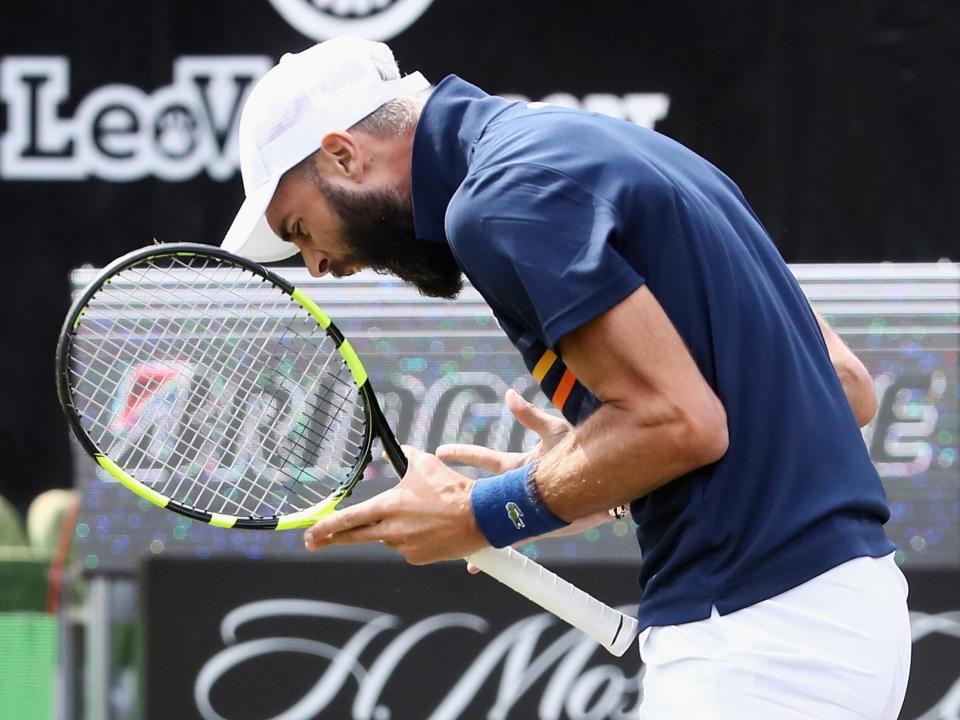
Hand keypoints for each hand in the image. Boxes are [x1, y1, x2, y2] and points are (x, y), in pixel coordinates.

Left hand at [302, 445, 486, 564]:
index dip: (326, 526)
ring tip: (418, 517)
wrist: (480, 516)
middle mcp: (392, 529)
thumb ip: (403, 458)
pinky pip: (406, 548)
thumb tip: (391, 452)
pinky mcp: (418, 557)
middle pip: (354, 536)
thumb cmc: (452, 488)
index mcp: (390, 506)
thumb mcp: (425, 464)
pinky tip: (428, 528)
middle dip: (331, 539)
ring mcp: (405, 546)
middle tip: (313, 542)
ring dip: (392, 530)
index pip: (350, 519)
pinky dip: (411, 539)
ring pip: (387, 538)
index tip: (310, 533)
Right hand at [436, 389, 571, 573]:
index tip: (439, 452)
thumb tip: (509, 395)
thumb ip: (530, 416)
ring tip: (444, 530)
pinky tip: (475, 562)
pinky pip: (508, 539)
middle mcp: (515, 490)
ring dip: (469, 524)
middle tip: (430, 490)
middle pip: (478, 491)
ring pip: (488, 518)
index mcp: (518, 468)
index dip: (462, 455)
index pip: (484, 460)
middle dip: (454, 492)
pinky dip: (491, 549)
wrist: (602, 482)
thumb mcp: (554, 432)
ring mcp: (522, 509)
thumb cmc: (581, 454)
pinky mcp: (533, 527)